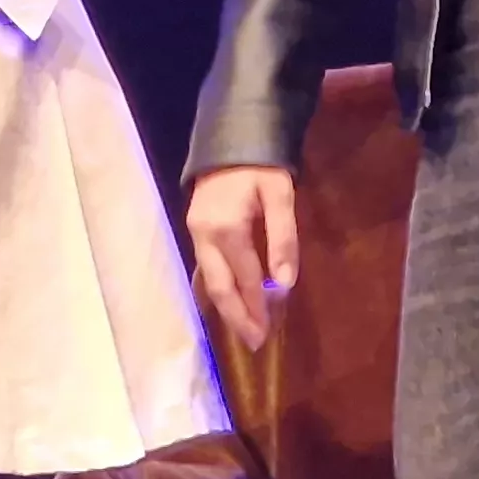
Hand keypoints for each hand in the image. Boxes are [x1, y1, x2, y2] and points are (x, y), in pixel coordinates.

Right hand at [187, 165, 300, 350]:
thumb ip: (283, 239)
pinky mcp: (194, 229)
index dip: (257, 307)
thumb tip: (284, 284)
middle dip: (237, 316)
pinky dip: (212, 289)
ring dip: (224, 307)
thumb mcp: (280, 195)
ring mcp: (195, 233)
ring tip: (239, 329)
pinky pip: (202, 267)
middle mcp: (205, 236)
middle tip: (253, 343)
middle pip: (220, 287)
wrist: (230, 135)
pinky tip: (218, 302)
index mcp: (227, 229)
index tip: (266, 333)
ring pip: (207, 280)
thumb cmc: (260, 165)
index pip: (246, 278)